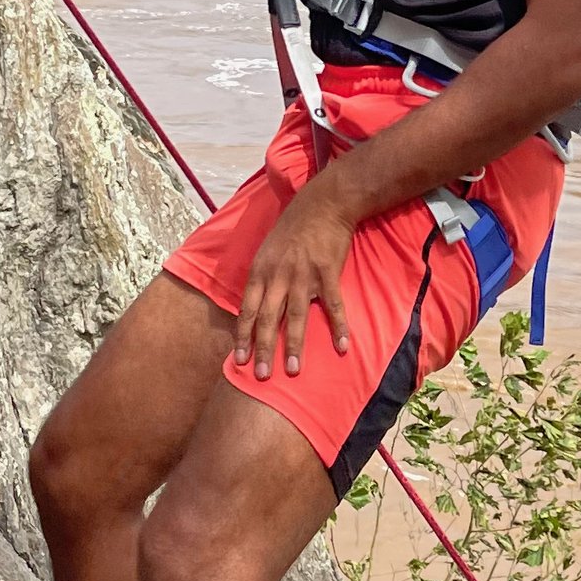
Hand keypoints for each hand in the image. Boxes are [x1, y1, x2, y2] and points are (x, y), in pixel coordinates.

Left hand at [233, 183, 355, 381]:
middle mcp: (278, 276)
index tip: (238, 361)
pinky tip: (342, 347)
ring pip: (296, 318)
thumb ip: (261, 279)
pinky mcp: (328, 273)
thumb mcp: (266, 250)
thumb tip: (253, 307)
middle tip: (261, 376)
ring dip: (294, 346)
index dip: (243, 337)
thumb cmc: (293, 228)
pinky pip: (333, 306)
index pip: (247, 311)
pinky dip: (338, 327)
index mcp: (260, 271)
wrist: (324, 204)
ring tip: (294, 371)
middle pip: (268, 319)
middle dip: (263, 350)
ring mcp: (304, 275)